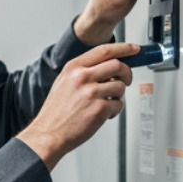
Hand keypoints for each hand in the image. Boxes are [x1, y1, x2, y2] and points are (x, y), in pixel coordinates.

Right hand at [18, 42, 138, 169]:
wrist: (48, 134)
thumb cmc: (56, 112)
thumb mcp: (64, 82)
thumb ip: (84, 71)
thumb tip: (108, 65)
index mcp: (74, 68)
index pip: (104, 50)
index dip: (123, 48)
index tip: (134, 49)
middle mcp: (82, 77)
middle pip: (117, 65)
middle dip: (127, 73)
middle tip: (126, 79)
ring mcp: (91, 93)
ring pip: (120, 86)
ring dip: (119, 95)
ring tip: (108, 102)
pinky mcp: (99, 109)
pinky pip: (118, 104)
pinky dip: (115, 110)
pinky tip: (104, 113)